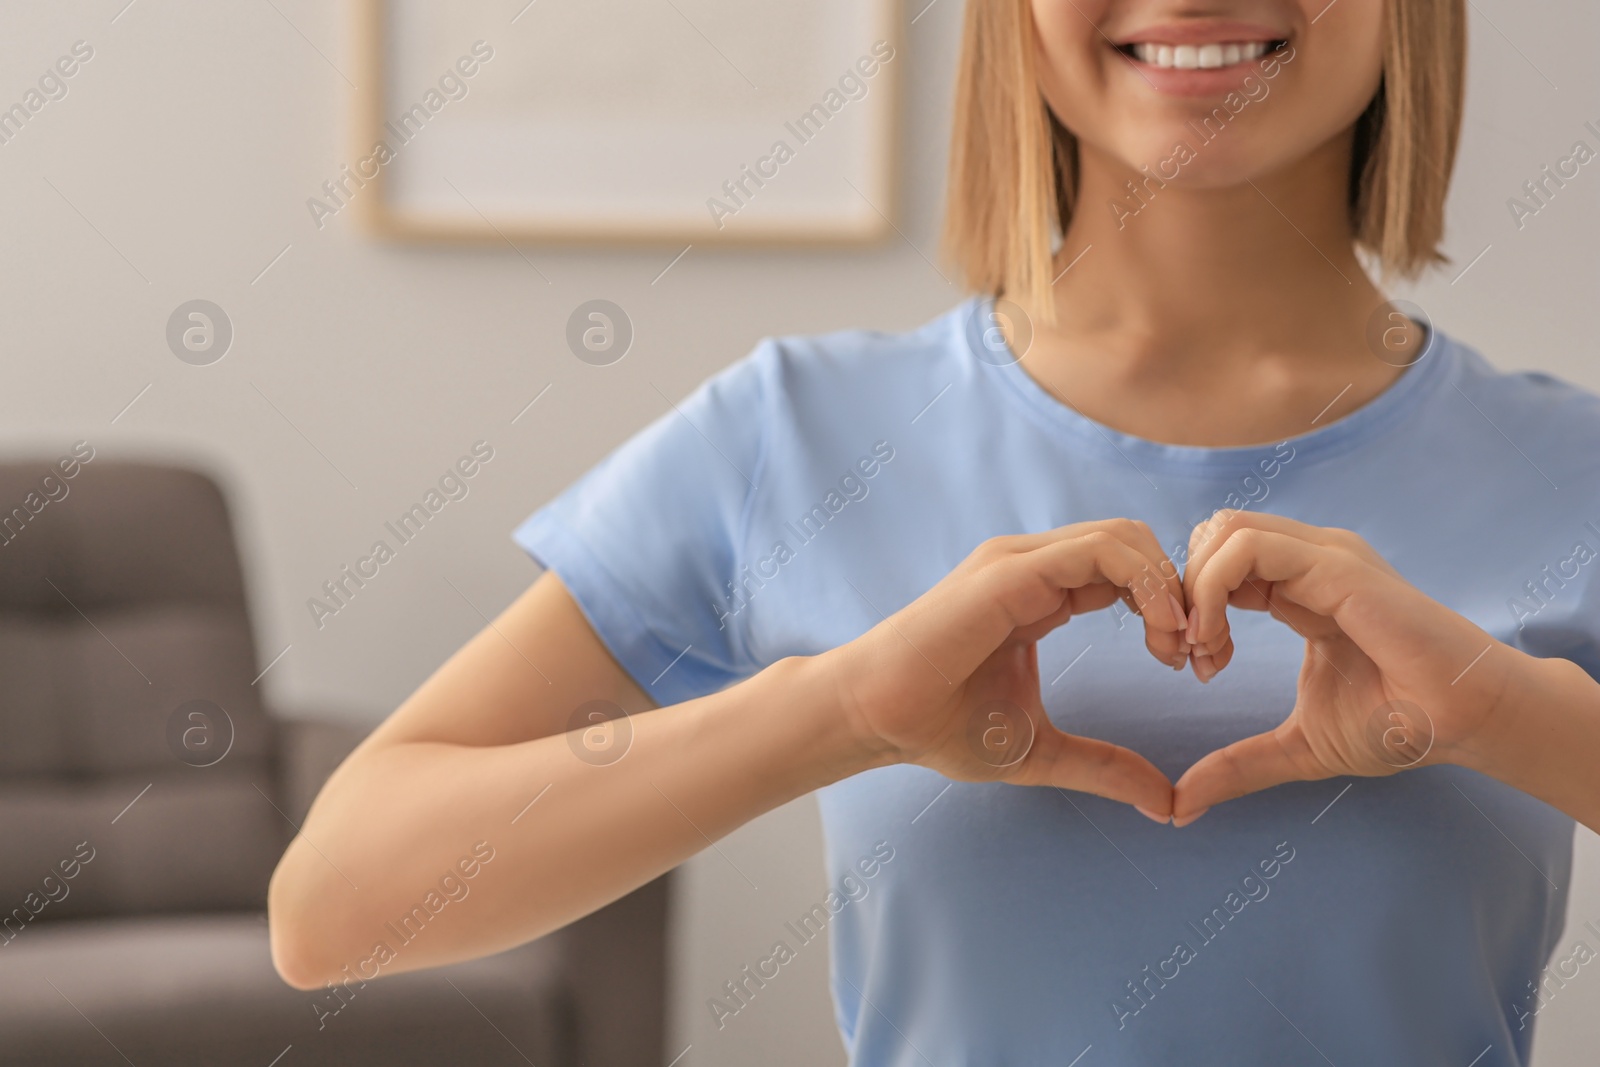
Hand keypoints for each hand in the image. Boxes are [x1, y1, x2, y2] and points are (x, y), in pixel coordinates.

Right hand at [822, 520, 1188, 816]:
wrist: (876, 718)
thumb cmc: (940, 728)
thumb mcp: (1041, 752)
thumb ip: (1105, 768)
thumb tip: (1167, 804)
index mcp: (1039, 593)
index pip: (1125, 570)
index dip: (1170, 609)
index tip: (1188, 664)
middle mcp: (1032, 566)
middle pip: (1135, 542)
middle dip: (1181, 591)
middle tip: (1197, 654)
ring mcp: (1019, 562)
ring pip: (1124, 537)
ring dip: (1169, 585)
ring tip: (1180, 646)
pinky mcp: (1010, 572)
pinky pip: (1098, 552)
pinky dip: (1144, 582)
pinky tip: (1159, 634)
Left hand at [1171, 511, 1527, 824]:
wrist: (1465, 724)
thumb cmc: (1401, 725)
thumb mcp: (1297, 747)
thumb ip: (1238, 767)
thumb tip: (1180, 806)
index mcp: (1298, 585)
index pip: (1219, 560)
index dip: (1188, 604)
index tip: (1189, 663)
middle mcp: (1308, 559)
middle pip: (1211, 534)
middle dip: (1180, 590)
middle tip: (1187, 656)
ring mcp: (1324, 556)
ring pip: (1224, 531)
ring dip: (1193, 589)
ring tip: (1203, 651)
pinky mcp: (1336, 566)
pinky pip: (1249, 549)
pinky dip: (1211, 589)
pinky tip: (1217, 643)